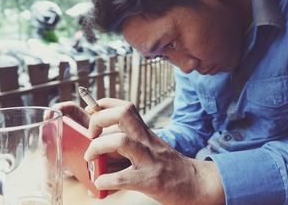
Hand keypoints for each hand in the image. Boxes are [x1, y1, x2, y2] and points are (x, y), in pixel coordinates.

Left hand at [84, 98, 224, 204]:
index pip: (125, 106)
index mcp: (146, 132)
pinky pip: (122, 178)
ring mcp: (149, 159)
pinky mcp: (149, 180)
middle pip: (123, 114)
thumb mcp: (152, 147)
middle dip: (99, 119)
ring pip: (120, 141)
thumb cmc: (170, 167)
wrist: (195, 183)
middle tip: (92, 135)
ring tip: (91, 159)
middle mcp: (147, 141)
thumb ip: (132, 143)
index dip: (104, 104)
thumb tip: (101, 149)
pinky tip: (102, 183)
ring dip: (98, 147)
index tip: (91, 111)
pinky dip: (105, 180)